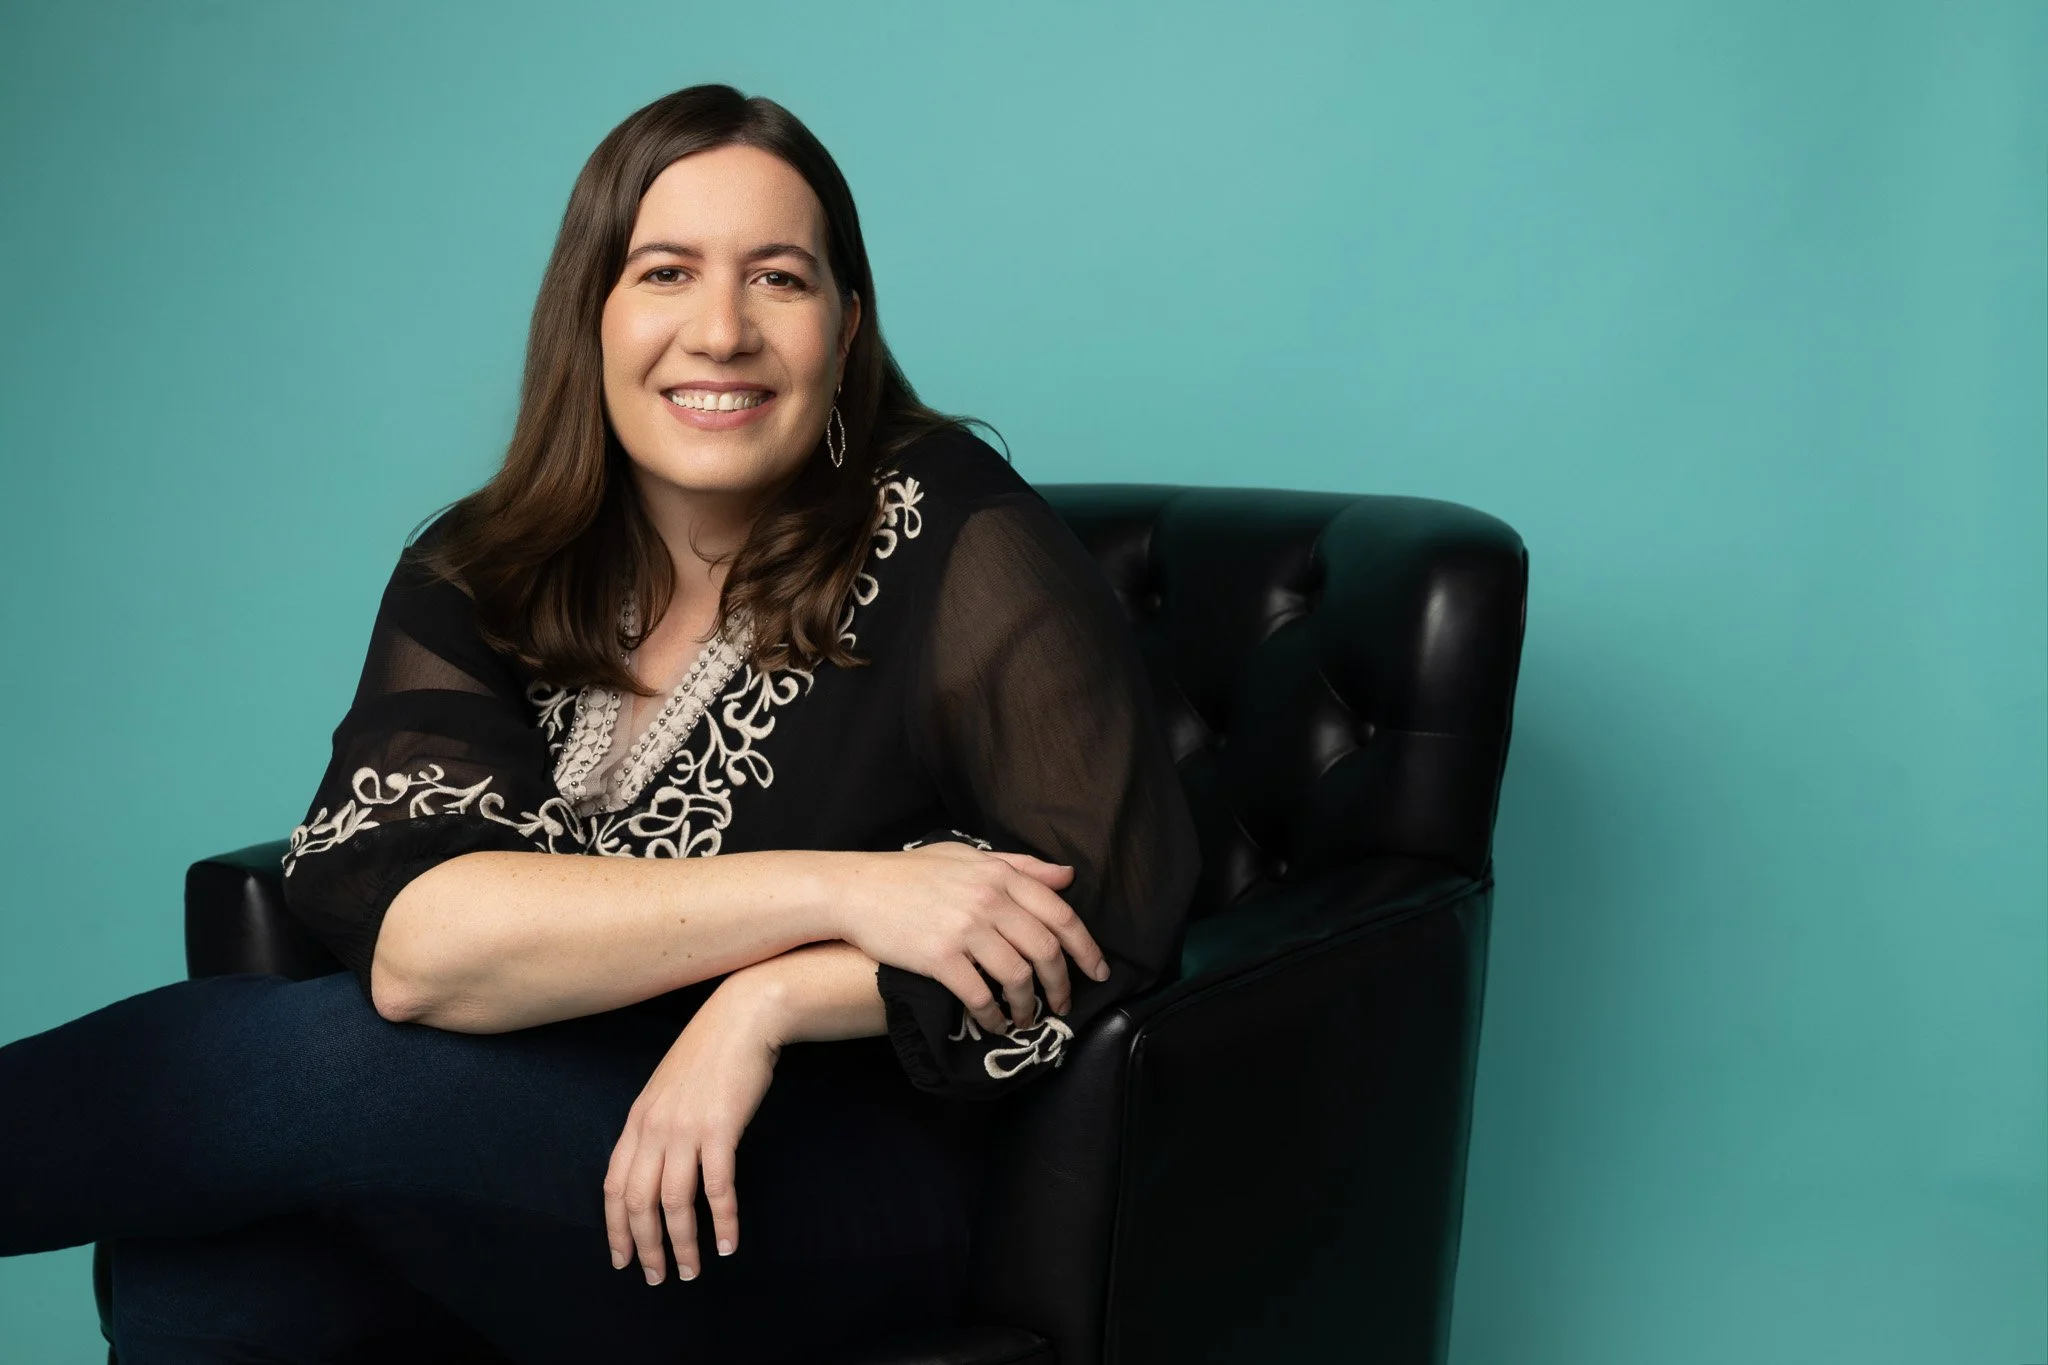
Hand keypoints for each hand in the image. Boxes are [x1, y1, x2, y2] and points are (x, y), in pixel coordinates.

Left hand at [602, 980, 779, 1284]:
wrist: (743, 1018)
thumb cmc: (710, 1053)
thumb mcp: (668, 1089)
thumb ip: (657, 1125)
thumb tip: (654, 1166)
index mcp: (637, 1120)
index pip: (614, 1186)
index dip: (615, 1228)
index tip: (622, 1259)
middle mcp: (654, 1128)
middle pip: (639, 1202)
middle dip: (646, 1247)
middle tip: (658, 1277)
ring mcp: (686, 1129)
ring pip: (674, 1202)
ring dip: (683, 1243)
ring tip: (692, 1270)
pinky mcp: (720, 1128)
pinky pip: (717, 1187)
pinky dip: (721, 1220)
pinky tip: (727, 1243)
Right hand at [829, 841, 1110, 1035]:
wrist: (856, 889)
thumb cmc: (911, 873)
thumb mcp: (969, 858)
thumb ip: (1021, 866)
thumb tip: (1067, 876)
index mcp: (1001, 875)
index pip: (1061, 914)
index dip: (1086, 948)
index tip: (1099, 973)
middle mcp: (989, 900)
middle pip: (1046, 950)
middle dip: (1061, 985)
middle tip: (1063, 1005)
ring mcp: (965, 929)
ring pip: (1018, 976)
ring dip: (1028, 1006)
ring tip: (1026, 1019)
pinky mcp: (940, 957)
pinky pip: (980, 995)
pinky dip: (993, 1016)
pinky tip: (993, 1024)